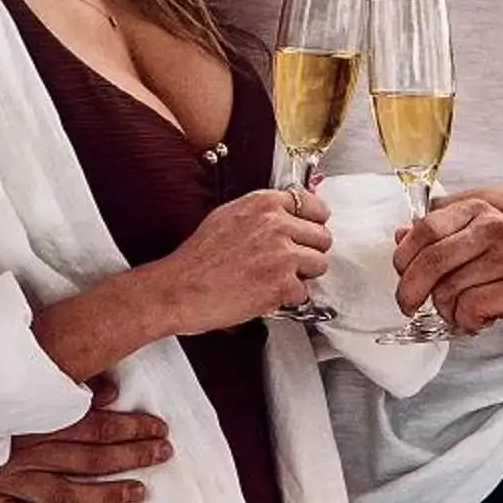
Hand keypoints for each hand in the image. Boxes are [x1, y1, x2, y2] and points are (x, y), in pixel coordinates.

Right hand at [0, 377, 174, 502]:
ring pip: (64, 491)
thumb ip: (68, 384)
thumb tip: (110, 391)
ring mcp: (9, 476)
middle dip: (131, 455)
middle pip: (89, 456)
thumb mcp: (25, 382)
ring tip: (138, 493)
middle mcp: (27, 448)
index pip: (96, 424)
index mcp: (37, 416)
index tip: (160, 429)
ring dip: (104, 494)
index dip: (132, 427)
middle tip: (163, 454)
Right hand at [149, 187, 331, 335]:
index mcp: (264, 203)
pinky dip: (288, 298)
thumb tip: (288, 215)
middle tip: (290, 262)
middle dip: (309, 251)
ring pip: (320, 264)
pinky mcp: (282, 284)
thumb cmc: (197, 258)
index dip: (313, 224)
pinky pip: (304, 292)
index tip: (309, 232)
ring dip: (303, 275)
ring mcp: (282, 254)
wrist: (179, 288)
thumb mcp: (229, 216)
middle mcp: (277, 224)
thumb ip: (262, 213)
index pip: (315, 206)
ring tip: (277, 278)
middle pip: (322, 236)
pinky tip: (267, 294)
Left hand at [392, 195, 502, 341]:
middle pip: (430, 261)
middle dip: (411, 291)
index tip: (402, 277)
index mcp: (481, 212)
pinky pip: (470, 308)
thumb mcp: (481, 249)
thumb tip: (400, 235)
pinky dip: (467, 322)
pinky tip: (480, 321)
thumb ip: (442, 239)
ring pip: (448, 290)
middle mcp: (496, 227)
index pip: (424, 229)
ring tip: (463, 314)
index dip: (404, 258)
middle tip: (411, 307)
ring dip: (447, 312)